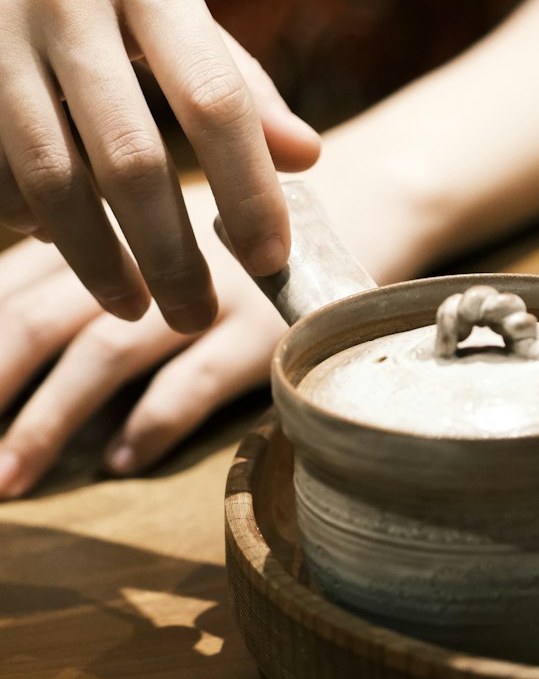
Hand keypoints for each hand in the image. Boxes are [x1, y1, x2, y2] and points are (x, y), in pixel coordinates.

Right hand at [0, 0, 320, 331]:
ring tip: (134, 307)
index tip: (273, 259)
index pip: (213, 97)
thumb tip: (306, 158)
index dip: (247, 189)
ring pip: (50, 179)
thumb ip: (230, 70)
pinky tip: (62, 242)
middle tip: (195, 315)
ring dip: (95, 260)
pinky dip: (30, 219)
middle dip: (170, 255)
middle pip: (129, 158)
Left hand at [0, 179, 286, 497]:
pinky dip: (152, 420)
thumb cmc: (240, 236)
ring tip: (9, 478)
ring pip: (104, 351)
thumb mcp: (154, 240)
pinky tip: (119, 461)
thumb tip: (8, 338)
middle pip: (36, 321)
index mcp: (107, 232)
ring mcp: (204, 290)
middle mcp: (145, 257)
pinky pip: (195, 378)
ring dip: (47, 420)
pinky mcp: (263, 327)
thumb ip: (86, 276)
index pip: (9, 291)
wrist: (362, 200)